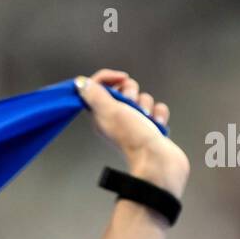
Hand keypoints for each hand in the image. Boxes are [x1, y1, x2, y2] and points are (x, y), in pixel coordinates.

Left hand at [74, 69, 189, 198]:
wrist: (158, 161)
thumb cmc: (133, 137)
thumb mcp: (109, 111)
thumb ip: (95, 95)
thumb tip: (81, 84)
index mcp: (100, 115)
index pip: (98, 86)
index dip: (109, 77)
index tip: (121, 77)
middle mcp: (116, 118)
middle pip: (123, 89)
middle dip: (132, 93)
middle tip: (132, 107)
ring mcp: (134, 123)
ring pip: (142, 98)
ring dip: (146, 106)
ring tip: (145, 120)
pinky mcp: (151, 127)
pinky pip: (156, 110)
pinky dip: (159, 115)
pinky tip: (156, 125)